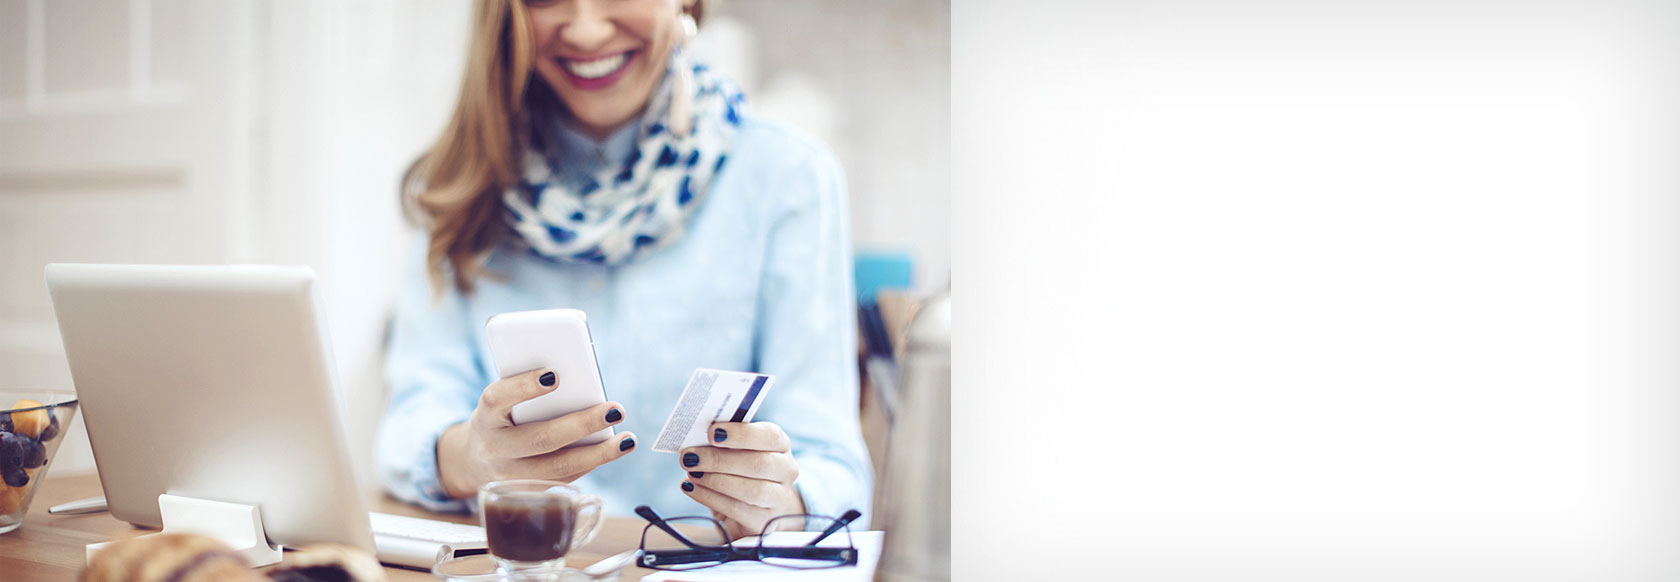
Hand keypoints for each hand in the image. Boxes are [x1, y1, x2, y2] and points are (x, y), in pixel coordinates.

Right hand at [437, 368, 634, 497]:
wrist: (476, 461)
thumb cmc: (502, 418)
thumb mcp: (504, 402)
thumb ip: (529, 391)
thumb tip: (580, 380)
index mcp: (485, 415)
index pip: (498, 398)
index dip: (524, 387)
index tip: (554, 375)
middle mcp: (494, 448)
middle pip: (540, 439)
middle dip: (583, 424)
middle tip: (615, 410)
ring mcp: (509, 477)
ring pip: (558, 467)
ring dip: (598, 454)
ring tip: (627, 440)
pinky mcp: (527, 493)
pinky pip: (564, 478)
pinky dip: (591, 463)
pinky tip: (613, 451)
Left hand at [678, 421, 805, 537]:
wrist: (763, 508)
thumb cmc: (745, 472)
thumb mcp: (740, 451)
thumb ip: (725, 443)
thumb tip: (697, 439)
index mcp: (781, 445)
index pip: (770, 436)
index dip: (741, 434)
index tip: (712, 432)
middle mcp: (786, 471)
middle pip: (759, 464)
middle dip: (720, 460)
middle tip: (690, 457)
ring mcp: (779, 498)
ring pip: (752, 490)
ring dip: (716, 480)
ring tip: (692, 474)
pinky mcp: (764, 521)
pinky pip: (738, 509)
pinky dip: (710, 498)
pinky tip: (692, 488)